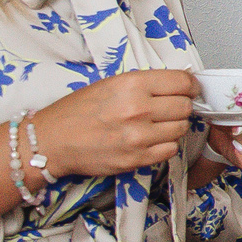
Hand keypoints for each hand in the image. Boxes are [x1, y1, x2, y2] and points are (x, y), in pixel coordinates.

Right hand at [31, 69, 200, 179]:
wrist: (52, 141)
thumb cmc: (77, 111)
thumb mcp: (111, 84)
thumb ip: (146, 84)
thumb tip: (179, 84)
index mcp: (132, 84)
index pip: (183, 82)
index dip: (189, 86)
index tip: (188, 89)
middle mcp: (138, 109)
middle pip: (185, 106)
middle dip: (180, 106)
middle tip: (167, 108)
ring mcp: (138, 136)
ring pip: (180, 129)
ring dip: (172, 127)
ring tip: (155, 125)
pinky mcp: (137, 159)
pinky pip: (170, 150)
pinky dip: (164, 145)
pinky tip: (150, 140)